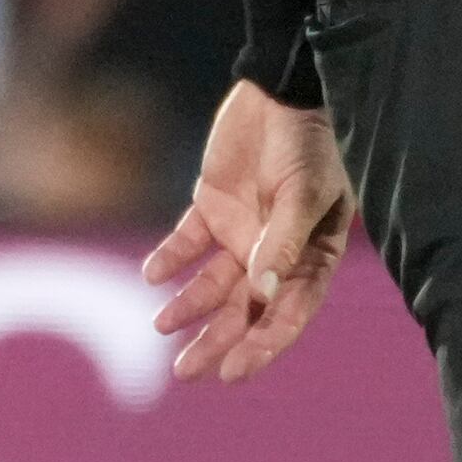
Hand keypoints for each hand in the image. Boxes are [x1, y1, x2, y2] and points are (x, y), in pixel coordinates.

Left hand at [143, 86, 355, 383]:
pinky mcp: (212, 207)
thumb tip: (262, 293)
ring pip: (212, 283)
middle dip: (217, 341)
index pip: (287, 311)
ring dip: (188, 307)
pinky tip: (151, 275)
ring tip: (160, 327)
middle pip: (244, 308)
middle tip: (185, 372)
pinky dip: (170, 259)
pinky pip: (186, 243)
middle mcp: (275, 252)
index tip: (233, 372)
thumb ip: (283, 242)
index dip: (262, 344)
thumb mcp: (303, 192)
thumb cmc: (309, 142)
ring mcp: (242, 231)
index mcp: (310, 255)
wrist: (281, 89)